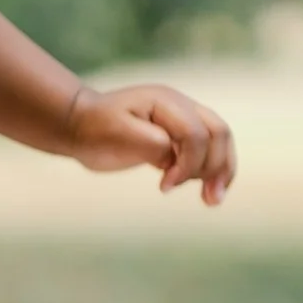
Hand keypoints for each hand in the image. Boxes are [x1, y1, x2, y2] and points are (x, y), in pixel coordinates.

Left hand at [65, 75, 236, 204]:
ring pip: (219, 141)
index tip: (164, 188)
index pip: (195, 133)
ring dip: (222, 170)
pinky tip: (207, 191)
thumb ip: (149, 143)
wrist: (81, 124)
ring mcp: (183, 118)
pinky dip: (211, 170)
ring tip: (213, 201)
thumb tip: (172, 157)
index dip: (188, 164)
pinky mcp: (180, 135)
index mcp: (165, 102)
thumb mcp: (116, 135)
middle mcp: (180, 106)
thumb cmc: (94, 130)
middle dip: (217, 167)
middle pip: (218, 132)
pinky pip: (208, 149)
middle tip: (208, 200)